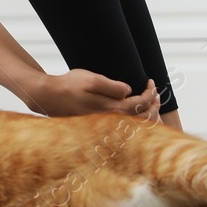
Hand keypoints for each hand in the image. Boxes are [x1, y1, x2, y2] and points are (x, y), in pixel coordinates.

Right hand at [33, 70, 159, 118]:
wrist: (49, 97)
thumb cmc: (69, 85)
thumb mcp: (91, 79)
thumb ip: (113, 86)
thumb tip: (129, 91)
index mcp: (113, 109)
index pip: (141, 104)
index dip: (150, 93)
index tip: (151, 82)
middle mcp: (112, 121)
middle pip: (143, 120)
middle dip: (154, 105)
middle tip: (156, 93)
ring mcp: (106, 126)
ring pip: (136, 127)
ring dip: (148, 116)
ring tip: (151, 104)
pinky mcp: (100, 127)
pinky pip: (126, 128)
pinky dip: (138, 122)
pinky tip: (136, 114)